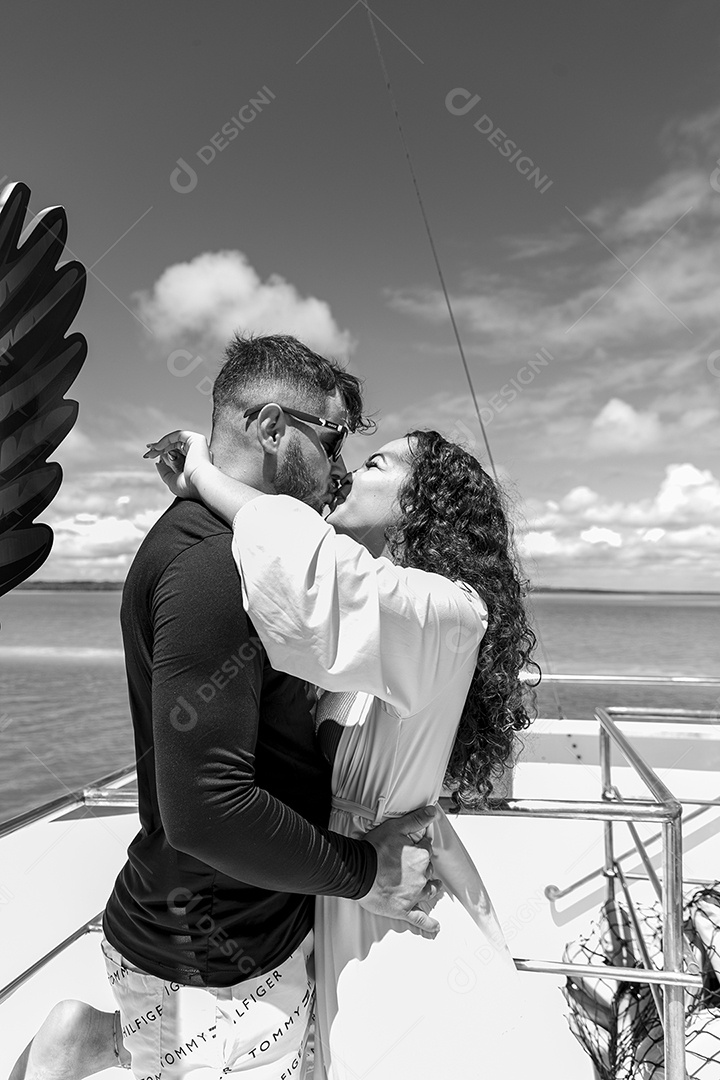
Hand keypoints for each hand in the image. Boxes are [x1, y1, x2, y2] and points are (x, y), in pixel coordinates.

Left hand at [143, 430, 212, 498]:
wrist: (201, 484)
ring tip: (151, 451)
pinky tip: (158, 447)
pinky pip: (178, 435)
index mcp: (195, 463)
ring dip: (161, 444)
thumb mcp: (172, 480)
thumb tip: (158, 463)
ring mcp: (198, 446)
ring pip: (176, 440)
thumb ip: (165, 472)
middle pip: (175, 446)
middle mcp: (197, 454)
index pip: (177, 454)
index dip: (163, 453)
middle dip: (160, 448)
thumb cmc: (190, 487)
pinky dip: (167, 439)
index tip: (150, 456)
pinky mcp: (197, 440)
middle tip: (148, 452)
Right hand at [358, 805, 441, 937]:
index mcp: (421, 856)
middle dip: (424, 868)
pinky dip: (428, 924)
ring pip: (428, 891)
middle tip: (415, 867)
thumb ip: (416, 820)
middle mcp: (421, 876)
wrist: (359, 871)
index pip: (427, 850)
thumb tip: (433, 812)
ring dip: (432, 889)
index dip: (421, 849)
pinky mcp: (404, 909)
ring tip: (435, 888)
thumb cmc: (375, 849)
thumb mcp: (396, 828)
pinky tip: (435, 928)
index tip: (417, 848)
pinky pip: (419, 919)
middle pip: (428, 871)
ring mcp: (413, 894)